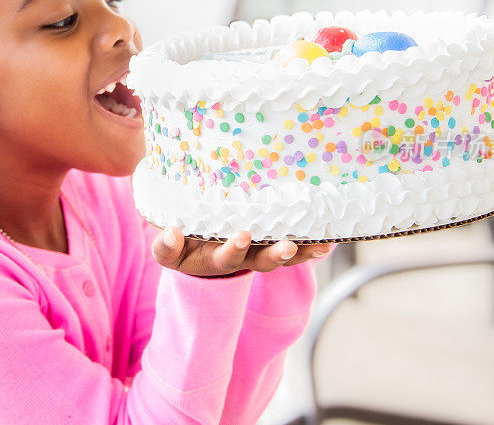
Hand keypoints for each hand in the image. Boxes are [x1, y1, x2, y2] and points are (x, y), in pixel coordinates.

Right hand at [151, 227, 332, 276]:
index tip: (241, 235)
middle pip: (262, 261)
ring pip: (283, 256)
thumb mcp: (168, 251)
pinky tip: (328, 240)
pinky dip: (310, 246)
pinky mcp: (272, 243)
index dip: (234, 248)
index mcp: (216, 259)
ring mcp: (260, 252)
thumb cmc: (181, 246)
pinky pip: (295, 247)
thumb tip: (172, 233)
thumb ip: (165, 246)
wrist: (196, 247)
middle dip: (275, 255)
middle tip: (285, 246)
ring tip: (319, 245)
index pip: (227, 257)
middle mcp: (242, 258)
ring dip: (301, 252)